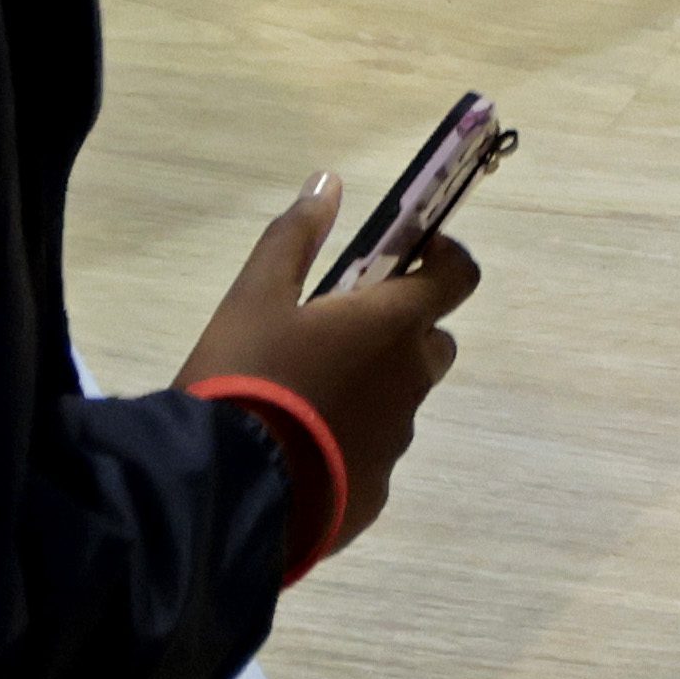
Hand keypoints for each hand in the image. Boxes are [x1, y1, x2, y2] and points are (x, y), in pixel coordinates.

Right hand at [179, 170, 474, 549]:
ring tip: (304, 399)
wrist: (221, 492)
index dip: (443, 260)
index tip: (410, 255)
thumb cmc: (244, 379)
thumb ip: (294, 238)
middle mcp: (409, 382)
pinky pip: (373, 457)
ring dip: (370, 391)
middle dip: (401, 331)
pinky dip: (349, 446)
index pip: (458, 276)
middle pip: (431, 343)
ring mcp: (395, 443)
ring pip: (399, 403)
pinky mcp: (374, 494)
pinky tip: (298, 452)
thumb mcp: (254, 298)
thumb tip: (328, 184)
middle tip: (339, 334)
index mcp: (393, 325)